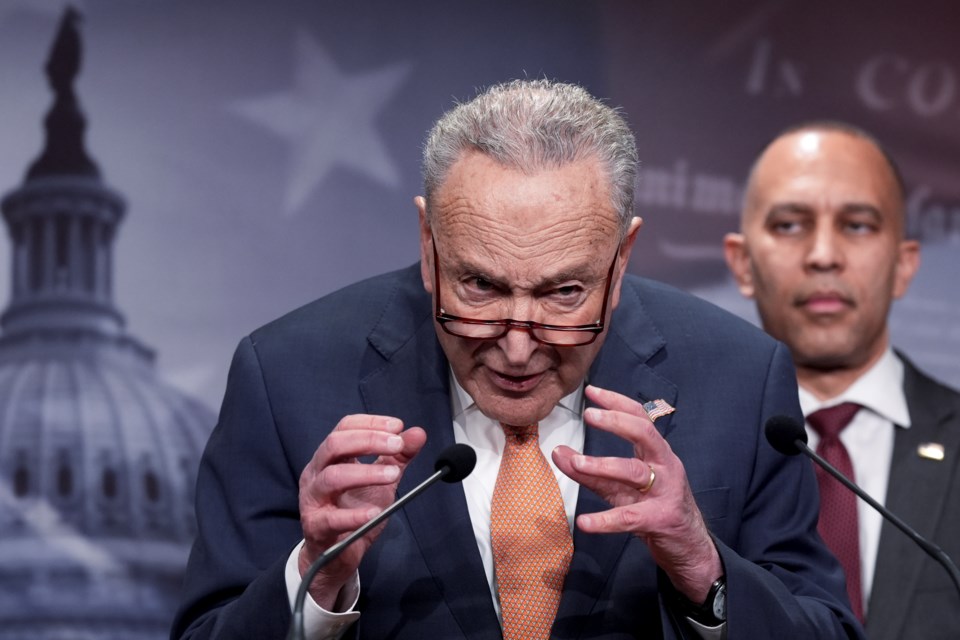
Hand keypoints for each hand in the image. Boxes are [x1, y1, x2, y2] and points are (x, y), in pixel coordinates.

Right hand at [298, 414, 426, 608]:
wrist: (335, 554)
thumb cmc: (353, 509)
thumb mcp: (380, 479)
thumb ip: (397, 457)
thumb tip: (418, 433)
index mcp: (330, 457)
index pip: (344, 428)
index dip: (370, 423)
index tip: (398, 426)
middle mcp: (316, 473)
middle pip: (334, 444)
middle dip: (369, 440)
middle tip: (397, 444)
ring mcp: (313, 499)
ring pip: (332, 477)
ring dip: (366, 473)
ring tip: (393, 476)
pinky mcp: (317, 527)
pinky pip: (332, 519)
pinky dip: (355, 515)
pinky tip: (375, 513)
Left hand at [552, 385, 721, 602]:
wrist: (688, 547)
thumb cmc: (653, 508)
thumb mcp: (619, 487)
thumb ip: (589, 471)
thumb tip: (557, 451)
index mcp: (656, 453)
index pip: (639, 418)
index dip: (617, 402)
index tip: (591, 391)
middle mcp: (665, 466)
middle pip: (644, 434)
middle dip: (617, 422)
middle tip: (589, 415)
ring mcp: (666, 492)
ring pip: (635, 472)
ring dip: (603, 465)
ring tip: (576, 462)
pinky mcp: (661, 519)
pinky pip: (631, 517)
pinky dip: (606, 520)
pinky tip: (585, 523)